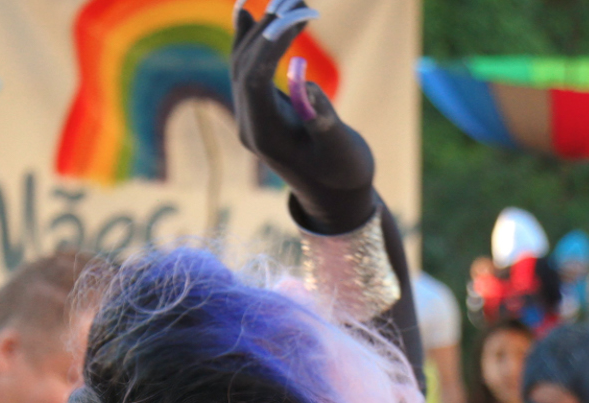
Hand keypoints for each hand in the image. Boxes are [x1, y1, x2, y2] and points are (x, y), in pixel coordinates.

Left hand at [231, 0, 375, 233]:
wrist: (336, 197)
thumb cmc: (345, 175)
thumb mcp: (343, 151)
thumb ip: (325, 120)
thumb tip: (306, 85)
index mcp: (266, 137)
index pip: (255, 80)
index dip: (270, 45)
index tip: (298, 20)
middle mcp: (250, 124)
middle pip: (245, 66)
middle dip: (268, 29)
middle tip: (296, 0)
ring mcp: (251, 116)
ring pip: (243, 63)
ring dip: (261, 28)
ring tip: (286, 0)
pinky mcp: (259, 107)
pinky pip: (247, 68)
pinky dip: (249, 39)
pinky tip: (247, 11)